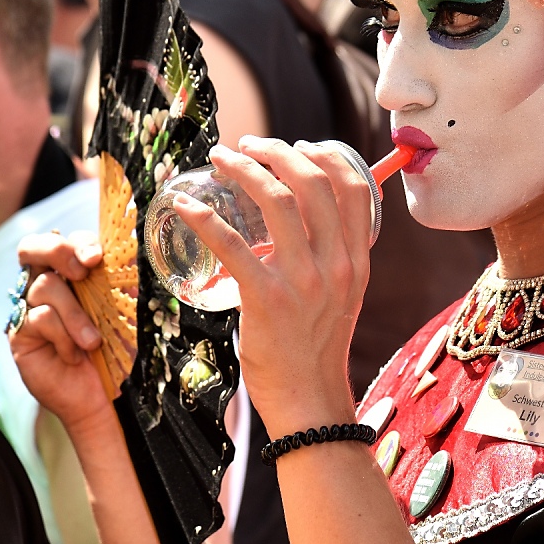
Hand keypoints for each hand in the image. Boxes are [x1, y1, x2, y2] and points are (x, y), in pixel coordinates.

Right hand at [10, 232, 112, 435]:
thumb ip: (120, 282)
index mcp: (75, 273)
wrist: (106, 393)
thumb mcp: (125, 310)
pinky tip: (75, 355)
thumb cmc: (118, 347)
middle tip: (83, 270)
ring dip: (77, 314)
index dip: (79, 242)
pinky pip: (39, 318)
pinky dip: (65, 337)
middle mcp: (48, 284)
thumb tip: (128, 257)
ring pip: (45, 286)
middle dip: (58, 251)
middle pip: (33, 248)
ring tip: (94, 341)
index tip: (97, 257)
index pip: (69, 242)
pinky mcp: (19, 332)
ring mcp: (30, 307)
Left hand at [172, 138, 372, 435]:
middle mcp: (336, 263)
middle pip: (313, 183)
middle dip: (279, 151)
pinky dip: (206, 219)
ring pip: (277, 200)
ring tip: (222, 158)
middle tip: (251, 144)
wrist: (310, 399)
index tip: (303, 144)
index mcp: (357, 259)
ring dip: (245, 169)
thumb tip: (301, 220)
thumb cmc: (318, 345)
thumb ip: (331, 256)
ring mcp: (303, 280)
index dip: (330, 155)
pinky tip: (186, 206)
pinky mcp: (267, 299)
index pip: (356, 188)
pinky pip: (233, 246)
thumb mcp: (343, 294)